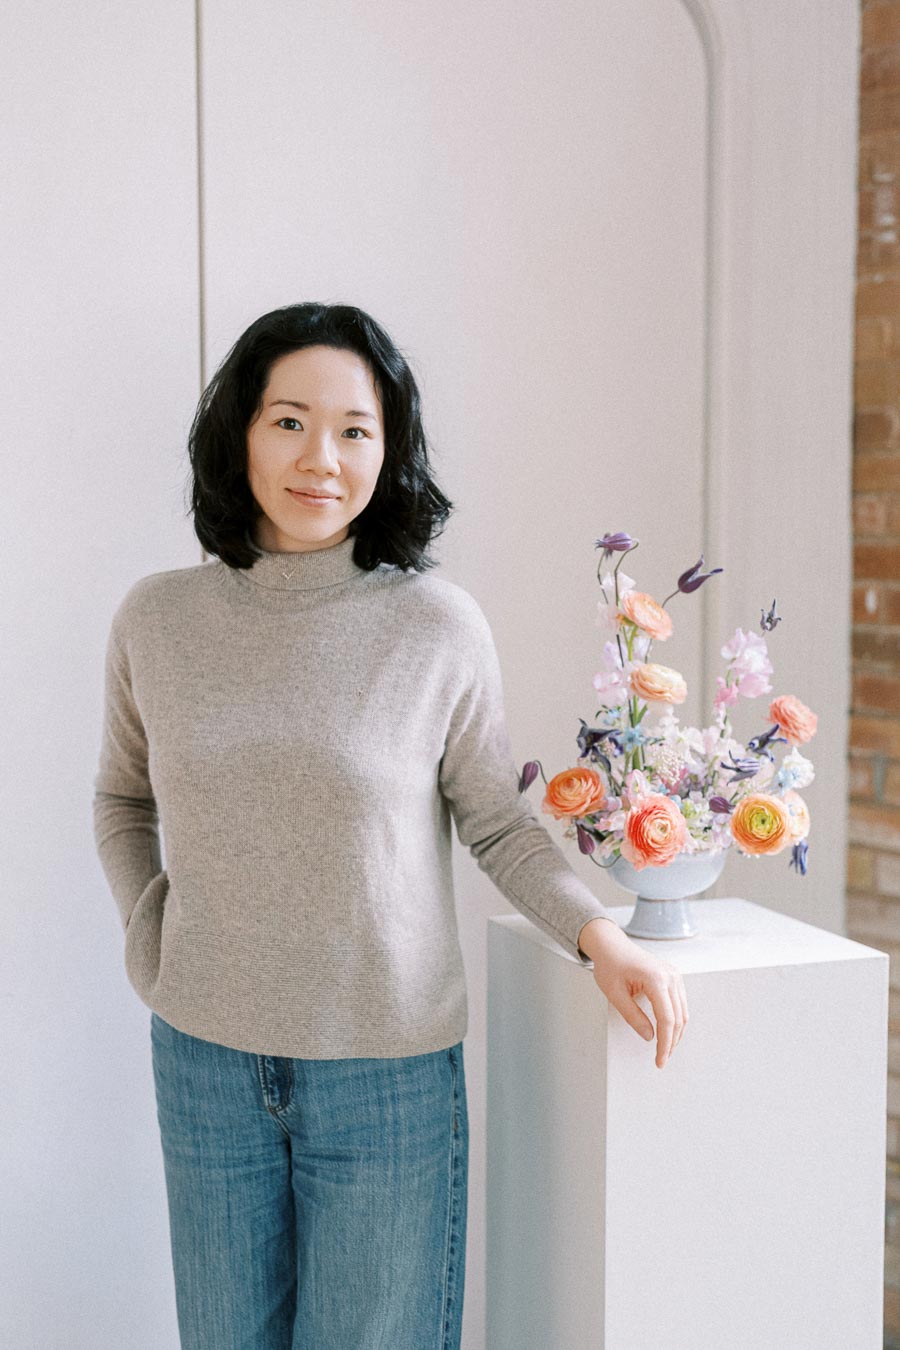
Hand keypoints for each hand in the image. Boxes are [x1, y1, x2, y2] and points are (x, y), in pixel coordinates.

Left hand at [577, 917, 687, 1068]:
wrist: (612, 946)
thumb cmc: (610, 966)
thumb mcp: (615, 994)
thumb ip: (633, 1016)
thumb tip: (650, 1037)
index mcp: (655, 979)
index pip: (667, 1019)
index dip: (664, 1043)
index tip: (659, 1060)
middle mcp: (670, 976)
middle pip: (679, 1018)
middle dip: (671, 1042)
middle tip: (661, 1060)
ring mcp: (674, 975)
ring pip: (683, 1012)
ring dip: (676, 1034)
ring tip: (665, 1050)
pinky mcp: (674, 977)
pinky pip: (680, 1004)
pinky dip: (677, 1021)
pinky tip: (668, 1032)